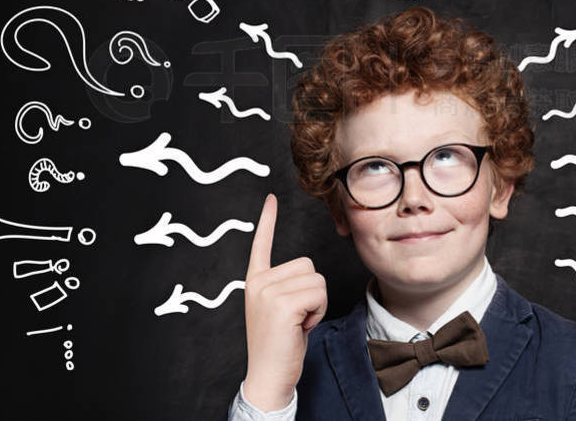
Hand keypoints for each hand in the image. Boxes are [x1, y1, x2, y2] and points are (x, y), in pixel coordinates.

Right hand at [242, 193, 327, 410]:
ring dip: (317, 303)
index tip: (270, 199)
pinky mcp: (281, 304)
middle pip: (309, 265)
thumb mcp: (278, 310)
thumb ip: (286, 287)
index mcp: (256, 281)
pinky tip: (301, 328)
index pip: (261, 244)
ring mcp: (267, 291)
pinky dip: (318, 312)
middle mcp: (258, 282)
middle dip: (313, 292)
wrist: (269, 376)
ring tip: (298, 323)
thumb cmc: (281, 346)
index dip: (267, 220)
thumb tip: (306, 272)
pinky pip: (319, 293)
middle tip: (297, 318)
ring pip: (317, 279)